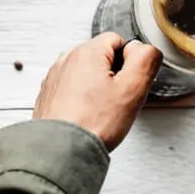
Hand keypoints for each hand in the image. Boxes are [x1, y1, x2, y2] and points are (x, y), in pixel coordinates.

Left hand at [33, 33, 162, 150]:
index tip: (128, 84)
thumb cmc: (93, 124)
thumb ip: (146, 59)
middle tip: (117, 101)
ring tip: (100, 112)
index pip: (118, 41)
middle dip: (113, 76)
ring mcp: (55, 78)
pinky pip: (72, 90)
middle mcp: (66, 60)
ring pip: (87, 74)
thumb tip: (144, 48)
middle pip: (102, 58)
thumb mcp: (133, 88)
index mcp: (87, 52)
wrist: (60, 152)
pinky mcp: (48, 96)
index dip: (130, 63)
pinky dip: (81, 100)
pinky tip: (86, 117)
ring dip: (97, 89)